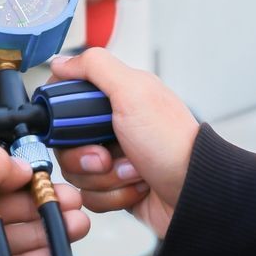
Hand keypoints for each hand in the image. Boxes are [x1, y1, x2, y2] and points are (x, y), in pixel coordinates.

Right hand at [50, 48, 199, 237]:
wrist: (196, 194)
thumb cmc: (171, 143)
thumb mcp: (133, 92)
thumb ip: (95, 67)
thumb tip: (60, 61)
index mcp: (114, 98)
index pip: (65, 101)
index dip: (62, 116)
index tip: (74, 126)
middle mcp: (110, 126)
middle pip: (64, 141)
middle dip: (84, 155)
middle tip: (106, 156)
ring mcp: (112, 157)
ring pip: (75, 170)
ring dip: (103, 177)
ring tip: (132, 172)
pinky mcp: (114, 186)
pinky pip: (89, 194)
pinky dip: (111, 194)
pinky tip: (135, 186)